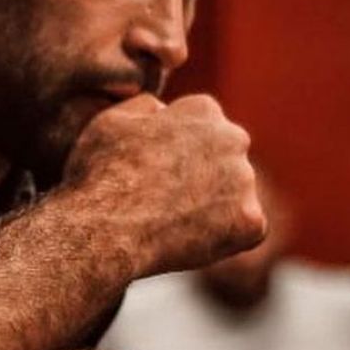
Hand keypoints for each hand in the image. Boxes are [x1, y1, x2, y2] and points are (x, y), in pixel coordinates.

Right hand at [64, 92, 265, 278]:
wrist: (105, 230)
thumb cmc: (100, 175)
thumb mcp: (111, 121)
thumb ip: (145, 107)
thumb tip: (161, 109)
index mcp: (203, 110)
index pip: (202, 127)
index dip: (176, 152)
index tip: (155, 171)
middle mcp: (234, 139)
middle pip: (224, 160)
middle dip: (202, 177)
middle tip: (165, 201)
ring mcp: (245, 182)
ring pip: (234, 196)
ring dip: (211, 209)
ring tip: (170, 224)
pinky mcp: (250, 223)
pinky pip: (243, 231)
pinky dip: (223, 239)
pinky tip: (188, 242)